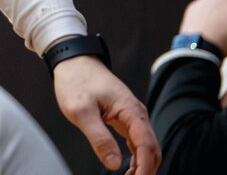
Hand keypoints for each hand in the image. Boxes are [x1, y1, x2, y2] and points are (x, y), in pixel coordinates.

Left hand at [52, 55, 159, 173]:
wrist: (74, 61)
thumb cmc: (76, 81)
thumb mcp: (81, 111)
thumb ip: (98, 138)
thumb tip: (114, 164)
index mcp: (131, 111)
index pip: (147, 146)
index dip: (145, 168)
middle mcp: (137, 114)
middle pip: (152, 149)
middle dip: (147, 170)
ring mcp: (133, 116)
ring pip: (147, 147)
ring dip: (143, 166)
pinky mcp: (125, 118)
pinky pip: (138, 142)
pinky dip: (137, 157)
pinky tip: (130, 169)